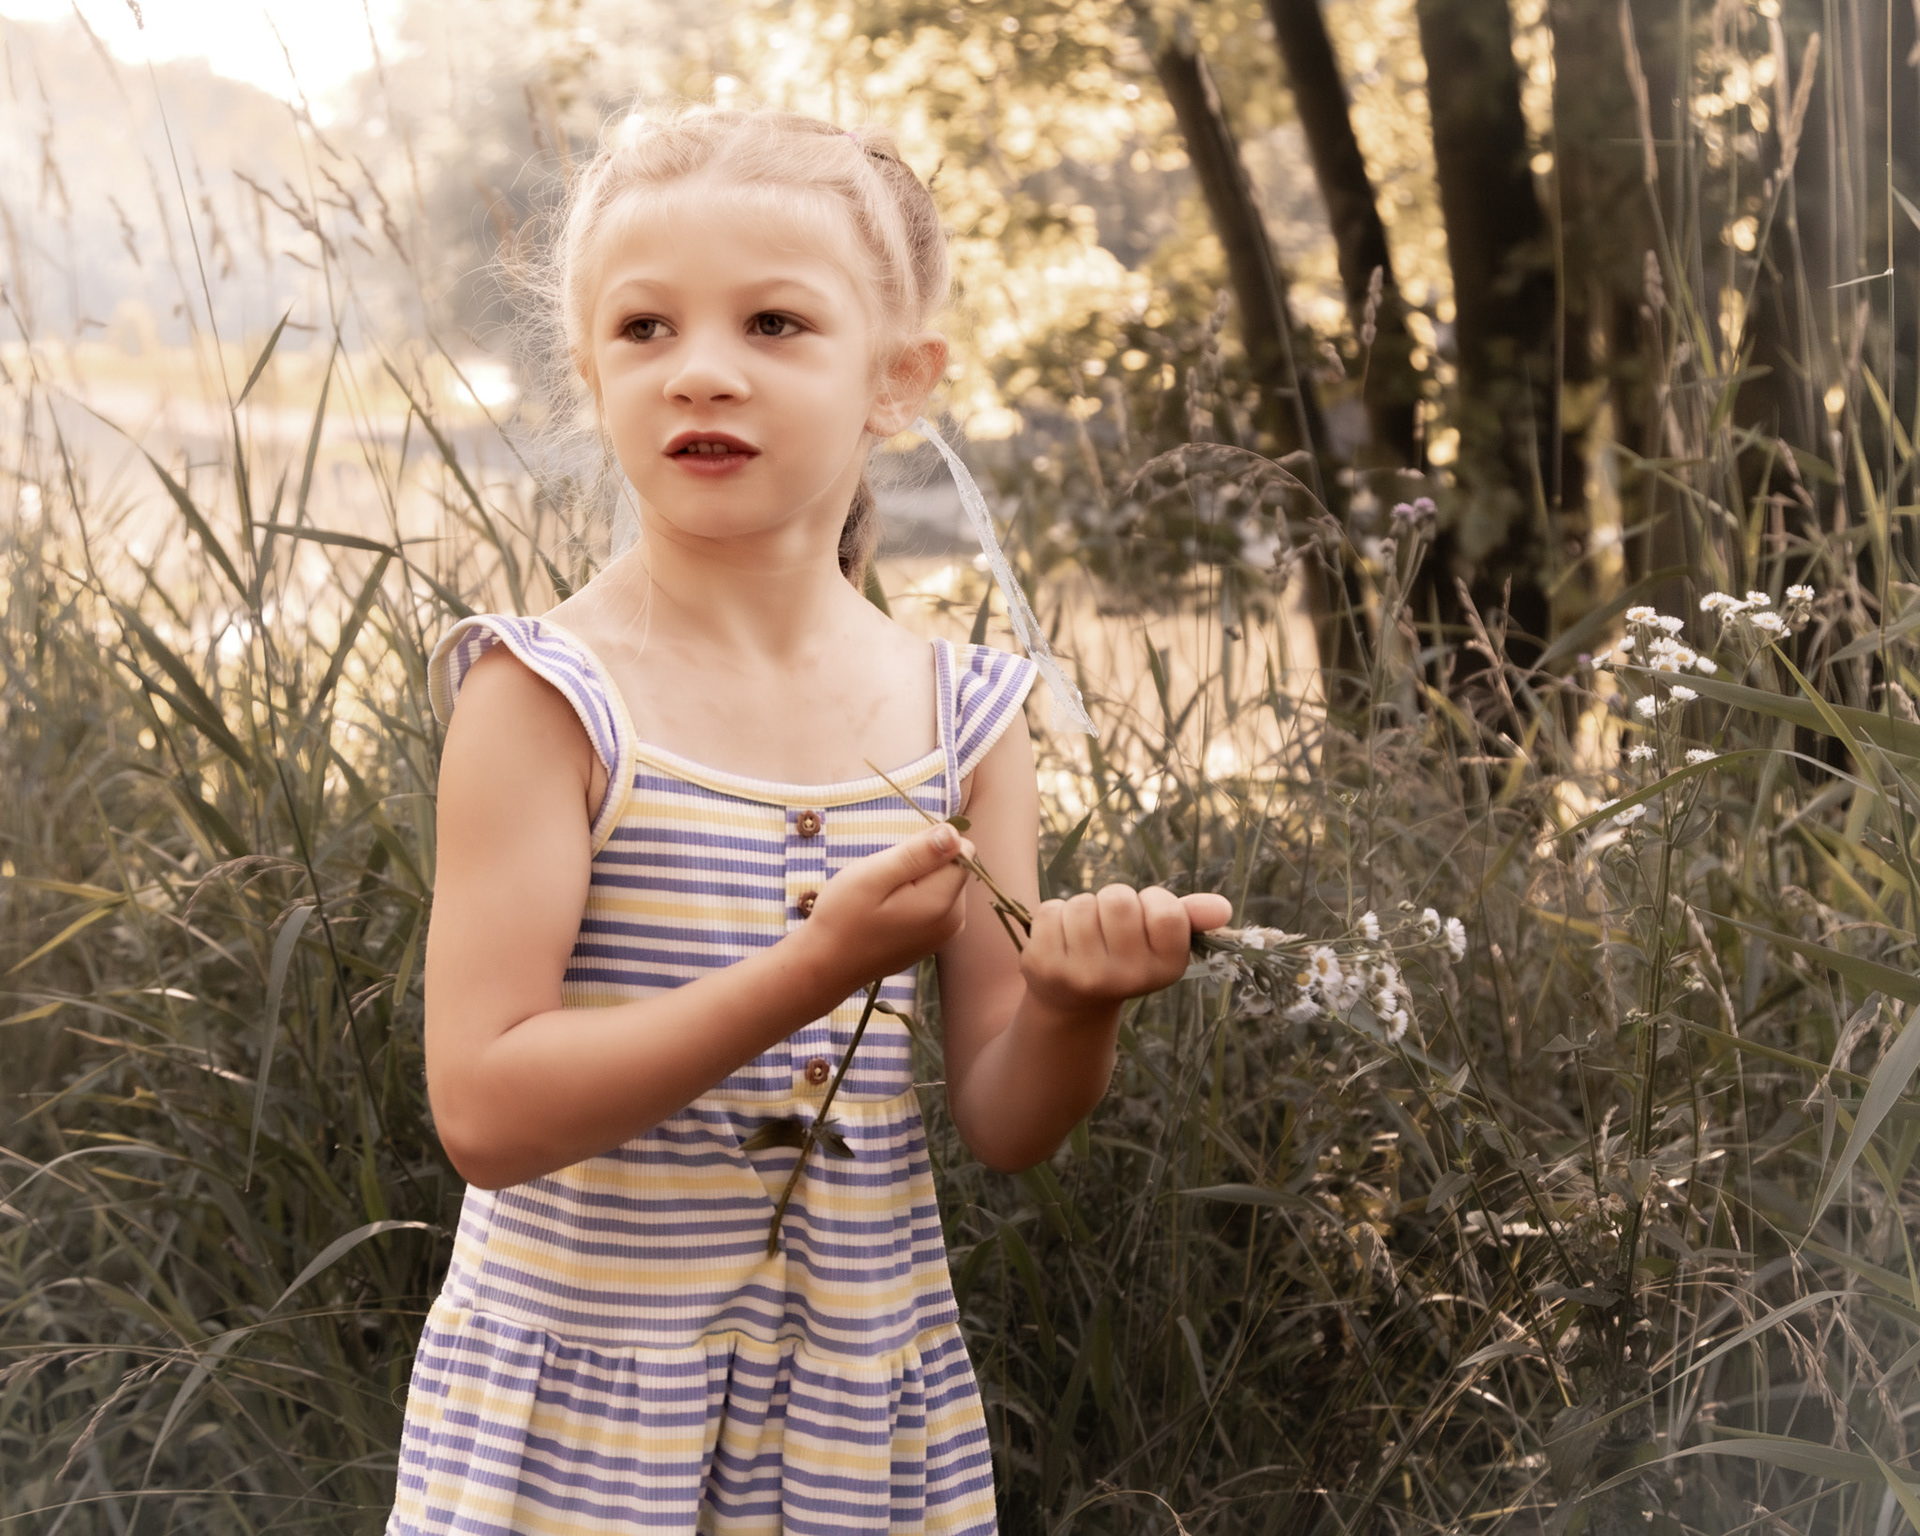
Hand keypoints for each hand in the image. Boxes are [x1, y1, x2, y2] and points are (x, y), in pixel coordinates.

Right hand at [801, 823, 972, 987]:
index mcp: (943, 902)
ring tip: (882, 897)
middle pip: (953, 867)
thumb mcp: (874, 875)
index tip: (897, 862)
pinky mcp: (934, 939)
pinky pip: (934, 902)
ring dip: (916, 881)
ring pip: (942, 883)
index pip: (961, 850)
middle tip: (884, 881)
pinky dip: (913, 899)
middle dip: (922, 864)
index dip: (929, 846)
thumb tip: (954, 833)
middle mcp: (954, 920)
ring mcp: (946, 933)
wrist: (827, 965)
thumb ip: (918, 853)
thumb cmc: (844, 917)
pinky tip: (887, 912)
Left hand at [1021, 885, 1232, 1016]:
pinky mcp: (1044, 966)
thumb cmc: (1124, 956)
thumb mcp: (1160, 941)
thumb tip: (1223, 907)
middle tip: (1110, 926)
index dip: (1153, 901)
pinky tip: (1060, 941)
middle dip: (1113, 902)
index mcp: (1165, 969)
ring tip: (1085, 935)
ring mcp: (1083, 975)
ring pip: (1082, 904)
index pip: (1167, 912)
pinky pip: (1051, 911)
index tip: (1146, 917)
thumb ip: (1190, 918)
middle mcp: (1127, 979)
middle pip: (1119, 900)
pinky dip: (1054, 916)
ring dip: (1082, 909)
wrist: (1073, 1001)